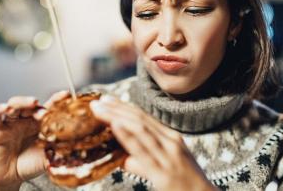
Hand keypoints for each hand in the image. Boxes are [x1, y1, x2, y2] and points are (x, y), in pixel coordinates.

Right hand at [0, 91, 69, 189]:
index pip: (49, 107)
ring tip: (30, 104)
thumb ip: (59, 149)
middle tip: (43, 110)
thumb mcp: (49, 156)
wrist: (13, 177)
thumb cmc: (32, 164)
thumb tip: (75, 146)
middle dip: (37, 105)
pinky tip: (5, 108)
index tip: (67, 95)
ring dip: (22, 101)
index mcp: (41, 123)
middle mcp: (26, 119)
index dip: (57, 99)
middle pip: (31, 104)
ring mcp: (11, 122)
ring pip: (14, 104)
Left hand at [90, 96, 218, 190]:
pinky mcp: (163, 173)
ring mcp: (168, 156)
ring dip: (117, 117)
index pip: (143, 117)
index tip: (106, 100)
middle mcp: (170, 142)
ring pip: (140, 130)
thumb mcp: (167, 165)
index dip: (123, 107)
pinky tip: (115, 125)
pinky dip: (128, 136)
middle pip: (139, 120)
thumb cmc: (186, 184)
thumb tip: (121, 157)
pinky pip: (143, 152)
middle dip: (116, 109)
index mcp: (171, 138)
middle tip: (96, 102)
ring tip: (99, 110)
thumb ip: (143, 160)